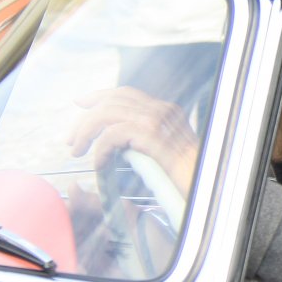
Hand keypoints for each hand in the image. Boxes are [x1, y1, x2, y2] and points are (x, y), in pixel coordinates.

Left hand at [69, 87, 198, 195]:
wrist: (211, 188)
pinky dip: (100, 149)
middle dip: (85, 118)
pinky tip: (98, 164)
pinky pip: (113, 135)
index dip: (100, 95)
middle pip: (112, 100)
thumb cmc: (190, 177)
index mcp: (166, 110)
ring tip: (77, 152)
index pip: (126, 93)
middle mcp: (161, 110)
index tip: (81, 103)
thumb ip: (148, 140)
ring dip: (86, 132)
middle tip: (70, 140)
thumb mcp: (168, 151)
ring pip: (107, 114)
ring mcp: (157, 121)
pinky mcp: (151, 137)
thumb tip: (120, 140)